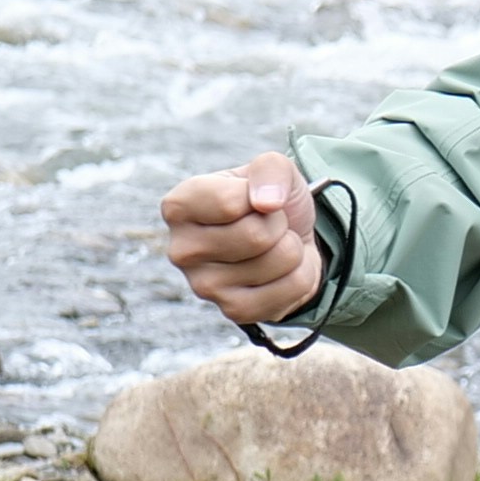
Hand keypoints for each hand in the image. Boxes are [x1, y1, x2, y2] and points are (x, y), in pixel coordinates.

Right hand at [162, 151, 322, 323]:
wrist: (289, 238)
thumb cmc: (269, 199)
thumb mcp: (272, 169)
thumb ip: (269, 169)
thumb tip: (267, 203)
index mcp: (179, 206)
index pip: (231, 203)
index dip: (260, 196)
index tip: (254, 200)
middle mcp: (181, 250)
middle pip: (256, 235)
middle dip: (279, 224)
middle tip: (268, 225)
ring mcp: (205, 286)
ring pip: (280, 259)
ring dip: (292, 247)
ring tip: (273, 246)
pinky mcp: (234, 311)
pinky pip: (293, 286)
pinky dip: (300, 274)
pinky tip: (279, 271)